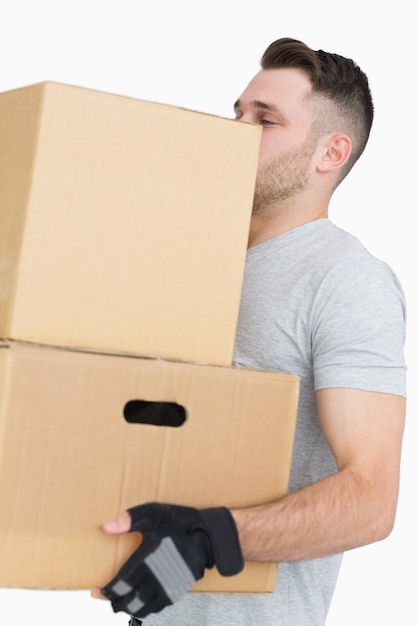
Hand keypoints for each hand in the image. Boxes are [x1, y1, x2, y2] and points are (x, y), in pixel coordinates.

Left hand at [98, 503, 242, 618]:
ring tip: (122, 604)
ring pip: (143, 608)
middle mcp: (156, 579)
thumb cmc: (180, 523)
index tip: (97, 591)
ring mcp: (167, 587)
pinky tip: (143, 603)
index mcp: (146, 561)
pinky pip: (158, 607)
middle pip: (130, 601)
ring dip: (130, 608)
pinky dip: (147, 609)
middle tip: (107, 599)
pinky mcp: (177, 590)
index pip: (121, 584)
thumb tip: (106, 528)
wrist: (209, 536)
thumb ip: (129, 520)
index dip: (107, 591)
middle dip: (116, 602)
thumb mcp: (153, 513)